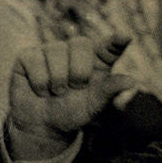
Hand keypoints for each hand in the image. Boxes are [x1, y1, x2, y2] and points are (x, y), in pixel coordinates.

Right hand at [7, 33, 135, 159]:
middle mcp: (76, 50)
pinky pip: (34, 58)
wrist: (43, 125)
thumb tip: (132, 81)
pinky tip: (41, 90)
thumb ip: (110, 91)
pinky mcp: (29, 56)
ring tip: (56, 92)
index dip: (116, 41)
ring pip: (55, 50)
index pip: (110, 47)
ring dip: (57, 79)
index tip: (125, 37)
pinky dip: (39, 81)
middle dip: (78, 71)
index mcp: (98, 61)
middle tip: (74, 88)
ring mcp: (51, 50)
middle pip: (81, 44)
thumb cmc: (74, 112)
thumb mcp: (94, 105)